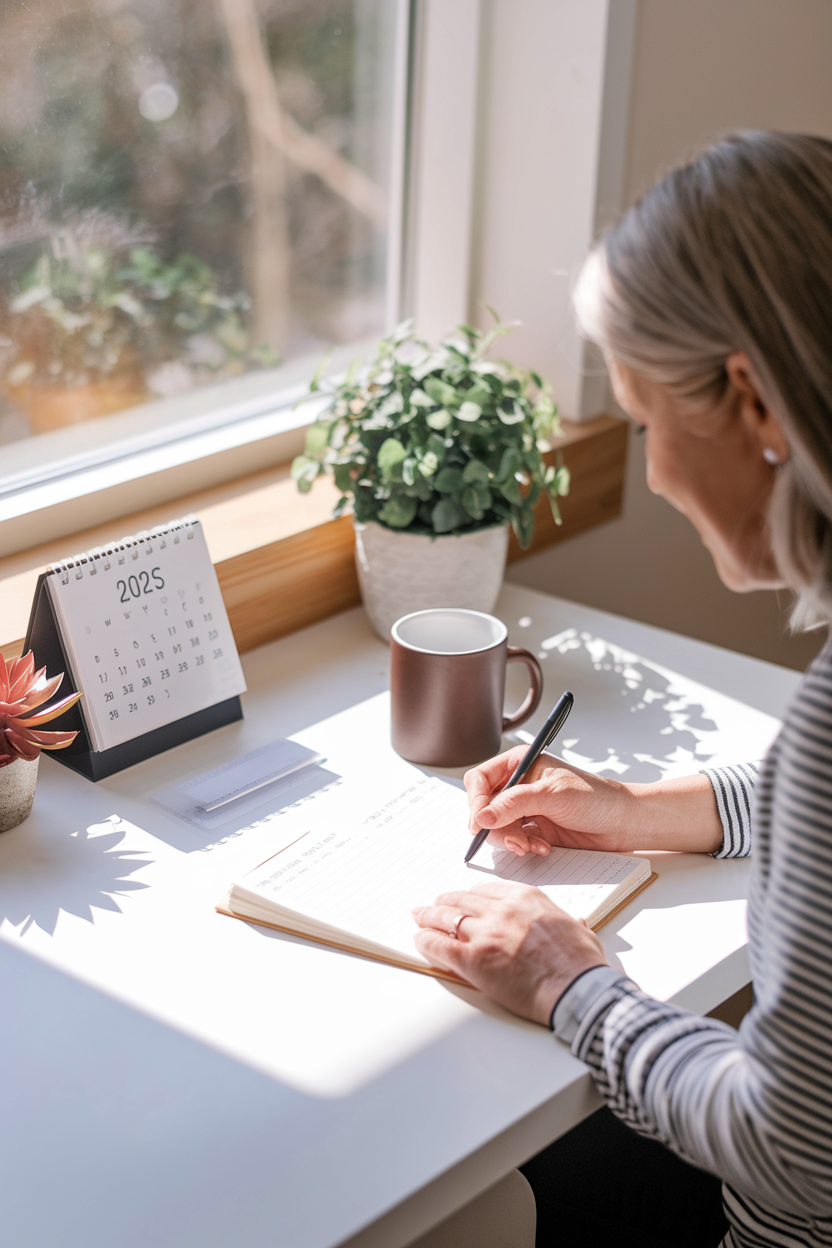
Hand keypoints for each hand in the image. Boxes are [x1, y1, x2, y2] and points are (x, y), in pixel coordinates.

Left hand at [412, 883, 606, 1024]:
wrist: (577, 989)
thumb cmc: (582, 965)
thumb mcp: (579, 932)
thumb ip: (569, 923)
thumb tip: (576, 923)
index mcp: (527, 899)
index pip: (488, 890)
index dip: (470, 895)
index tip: (464, 898)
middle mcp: (503, 910)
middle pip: (463, 900)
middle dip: (445, 902)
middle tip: (434, 905)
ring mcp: (486, 933)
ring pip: (447, 917)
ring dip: (429, 917)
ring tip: (420, 918)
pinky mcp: (473, 959)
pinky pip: (440, 944)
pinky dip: (426, 941)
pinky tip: (420, 941)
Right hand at [464, 748, 723, 857]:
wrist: (624, 822)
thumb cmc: (596, 798)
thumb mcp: (552, 795)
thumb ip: (513, 804)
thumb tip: (481, 817)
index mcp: (520, 763)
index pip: (480, 780)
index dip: (476, 801)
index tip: (480, 822)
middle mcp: (519, 785)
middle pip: (485, 807)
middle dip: (496, 827)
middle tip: (515, 841)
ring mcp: (526, 809)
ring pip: (497, 828)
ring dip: (511, 840)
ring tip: (532, 845)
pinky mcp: (535, 829)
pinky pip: (514, 841)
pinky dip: (524, 847)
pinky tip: (543, 847)